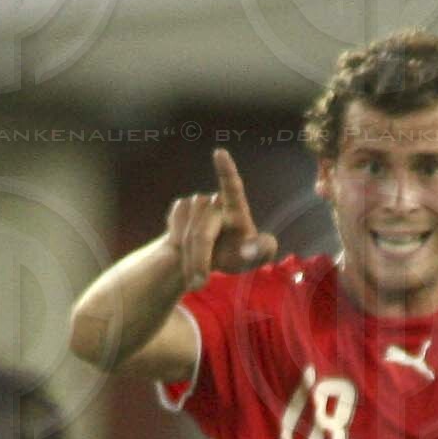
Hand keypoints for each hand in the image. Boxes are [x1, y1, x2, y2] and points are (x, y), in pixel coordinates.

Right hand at [166, 148, 277, 289]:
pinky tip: (187, 252)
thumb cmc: (235, 255)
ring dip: (190, 260)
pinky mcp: (180, 209)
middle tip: (199, 285)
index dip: (226, 171)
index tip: (219, 153)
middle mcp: (217, 202)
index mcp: (237, 210)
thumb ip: (262, 252)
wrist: (206, 255)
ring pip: (188, 235)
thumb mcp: (251, 259)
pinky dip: (179, 249)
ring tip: (197, 274)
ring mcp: (196, 203)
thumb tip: (256, 246)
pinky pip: (175, 232)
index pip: (232, 187)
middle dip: (199, 260)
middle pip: (203, 232)